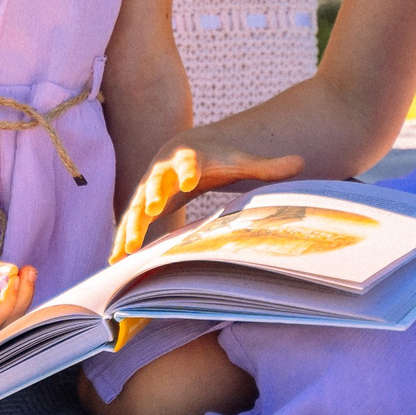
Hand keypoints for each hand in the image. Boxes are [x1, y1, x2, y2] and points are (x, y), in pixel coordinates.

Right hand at [0, 235, 34, 331]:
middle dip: (22, 296)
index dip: (9, 300)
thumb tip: (14, 272)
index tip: (14, 275)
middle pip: (4, 321)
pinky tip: (18, 277)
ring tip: (27, 271)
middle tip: (29, 269)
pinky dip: (12, 293)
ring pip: (4, 316)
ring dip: (20, 295)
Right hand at [111, 133, 305, 261]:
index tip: (188, 180)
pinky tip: (115, 261)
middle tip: (150, 208)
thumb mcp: (239, 162)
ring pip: (136, 207)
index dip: (187, 169)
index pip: (188, 163)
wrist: (179, 153)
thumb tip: (300, 163)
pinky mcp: (140, 207)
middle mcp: (162, 172)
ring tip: (126, 247)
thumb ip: (267, 166)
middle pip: (156, 182)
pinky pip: (129, 224)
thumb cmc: (215, 160)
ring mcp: (148, 190)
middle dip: (152, 194)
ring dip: (130, 225)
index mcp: (188, 159)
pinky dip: (121, 240)